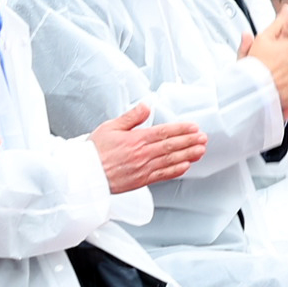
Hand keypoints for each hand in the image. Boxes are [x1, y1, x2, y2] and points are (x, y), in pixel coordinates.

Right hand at [88, 100, 206, 191]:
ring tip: (200, 150)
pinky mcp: (141, 180)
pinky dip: (176, 170)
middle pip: (171, 146)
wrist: (85, 175)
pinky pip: (163, 175)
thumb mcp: (110, 127)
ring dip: (188, 155)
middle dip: (190, 141)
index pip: (164, 132)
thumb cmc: (94, 152)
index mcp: (135, 139)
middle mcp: (142, 154)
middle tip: (203, 138)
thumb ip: (131, 117)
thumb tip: (145, 106)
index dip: (181, 129)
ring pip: (170, 161)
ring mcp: (143, 168)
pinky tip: (185, 166)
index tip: (193, 127)